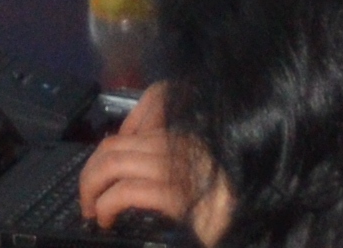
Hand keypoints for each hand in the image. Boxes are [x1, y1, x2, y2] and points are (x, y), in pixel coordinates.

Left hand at [80, 88, 228, 238]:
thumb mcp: (196, 176)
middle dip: (91, 170)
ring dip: (91, 187)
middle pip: (115, 144)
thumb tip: (126, 161)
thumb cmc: (228, 209)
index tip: (101, 169)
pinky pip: (128, 191)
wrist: (254, 229)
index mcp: (188, 135)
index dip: (109, 142)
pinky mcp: (181, 196)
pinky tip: (106, 218)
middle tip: (87, 196)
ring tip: (92, 209)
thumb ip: (168, 159)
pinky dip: (107, 204)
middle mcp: (184, 143)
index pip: (141, 113)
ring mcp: (182, 167)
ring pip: (114, 163)